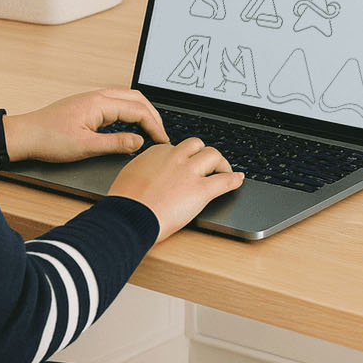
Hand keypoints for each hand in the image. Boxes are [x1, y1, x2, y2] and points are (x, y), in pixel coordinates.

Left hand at [0, 89, 169, 164]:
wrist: (25, 135)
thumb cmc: (49, 139)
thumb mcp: (86, 146)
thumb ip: (116, 144)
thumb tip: (139, 142)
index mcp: (99, 103)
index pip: (138, 110)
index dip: (154, 126)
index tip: (162, 142)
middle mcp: (98, 96)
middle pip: (137, 99)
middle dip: (153, 116)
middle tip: (161, 135)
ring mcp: (92, 99)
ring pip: (127, 98)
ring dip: (143, 112)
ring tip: (151, 130)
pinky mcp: (88, 105)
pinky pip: (117, 102)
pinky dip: (131, 112)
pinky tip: (131, 125)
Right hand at [106, 139, 243, 239]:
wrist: (129, 217)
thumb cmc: (124, 203)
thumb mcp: (128, 177)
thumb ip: (142, 171)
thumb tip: (144, 175)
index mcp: (156, 153)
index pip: (175, 147)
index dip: (182, 156)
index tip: (184, 163)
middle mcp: (175, 158)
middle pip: (197, 145)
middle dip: (202, 153)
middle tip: (207, 164)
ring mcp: (190, 173)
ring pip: (213, 155)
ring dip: (221, 163)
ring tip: (224, 170)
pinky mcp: (201, 190)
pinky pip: (224, 181)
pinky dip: (234, 180)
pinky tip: (238, 180)